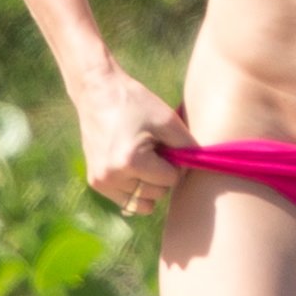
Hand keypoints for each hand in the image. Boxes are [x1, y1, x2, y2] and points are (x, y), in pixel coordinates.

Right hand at [71, 65, 196, 216]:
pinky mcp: (95, 182)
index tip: (166, 144)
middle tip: (154, 149)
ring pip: (143, 203)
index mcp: (131, 161)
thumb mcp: (168, 120)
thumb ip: (188, 148)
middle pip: (158, 194)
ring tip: (144, 159)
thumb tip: (199, 171)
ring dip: (149, 186)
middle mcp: (112, 177)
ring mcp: (101, 182)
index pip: (171, 180)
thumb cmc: (135, 103)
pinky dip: (136, 190)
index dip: (175, 162)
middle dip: (162, 175)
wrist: (97, 93)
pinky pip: (127, 202)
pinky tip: (134, 167)